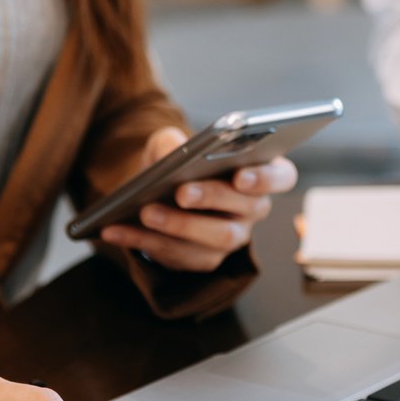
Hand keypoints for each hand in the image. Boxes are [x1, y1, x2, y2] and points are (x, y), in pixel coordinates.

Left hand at [100, 126, 298, 271]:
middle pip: (248, 208)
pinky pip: (181, 257)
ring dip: (179, 226)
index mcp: (257, 173)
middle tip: (182, 192)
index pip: (282, 176)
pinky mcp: (203, 259)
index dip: (267, 178)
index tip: (241, 174)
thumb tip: (172, 152)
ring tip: (146, 212)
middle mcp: (252, 208)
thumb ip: (171, 141)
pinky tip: (117, 230)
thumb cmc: (174, 164)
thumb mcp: (168, 144)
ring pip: (218, 239)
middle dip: (214, 198)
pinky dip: (145, 243)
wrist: (153, 192)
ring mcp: (231, 237)